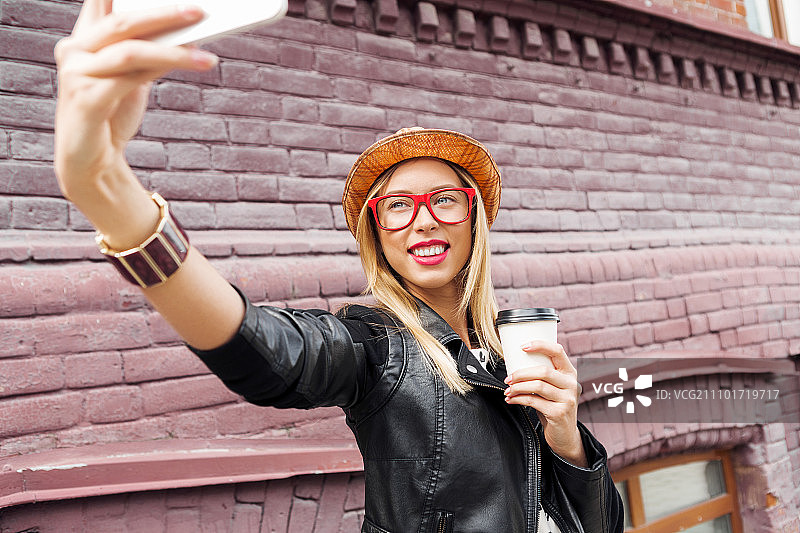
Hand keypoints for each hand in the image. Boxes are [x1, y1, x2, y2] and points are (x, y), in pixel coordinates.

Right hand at [53, 0, 216, 202]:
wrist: (92, 160)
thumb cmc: (112, 113)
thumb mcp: (131, 76)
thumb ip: (147, 51)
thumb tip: (186, 31)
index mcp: (83, 37)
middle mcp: (74, 49)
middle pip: (123, 20)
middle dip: (164, 13)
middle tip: (199, 11)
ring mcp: (77, 74)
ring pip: (131, 50)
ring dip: (174, 50)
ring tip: (207, 55)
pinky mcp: (86, 99)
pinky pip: (130, 79)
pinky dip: (163, 69)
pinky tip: (191, 65)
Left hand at [503, 341, 587, 467]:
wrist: (565, 435)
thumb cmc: (554, 407)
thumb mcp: (553, 388)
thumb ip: (542, 376)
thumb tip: (515, 366)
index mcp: (569, 373)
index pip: (557, 351)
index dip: (540, 346)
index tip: (522, 346)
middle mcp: (571, 384)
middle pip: (543, 371)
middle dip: (521, 373)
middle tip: (508, 379)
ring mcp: (567, 399)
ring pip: (537, 386)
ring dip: (518, 387)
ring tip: (508, 390)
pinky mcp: (559, 413)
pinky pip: (534, 401)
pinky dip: (518, 399)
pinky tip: (512, 400)